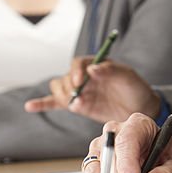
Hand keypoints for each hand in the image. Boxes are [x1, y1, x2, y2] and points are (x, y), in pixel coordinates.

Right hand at [25, 59, 160, 121]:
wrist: (141, 108)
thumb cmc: (136, 89)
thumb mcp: (128, 77)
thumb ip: (111, 71)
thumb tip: (92, 69)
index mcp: (95, 64)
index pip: (78, 63)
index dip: (76, 72)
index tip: (80, 82)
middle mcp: (84, 76)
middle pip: (65, 77)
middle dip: (69, 87)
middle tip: (80, 96)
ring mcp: (79, 91)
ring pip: (59, 89)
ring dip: (62, 96)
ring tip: (76, 103)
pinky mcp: (78, 105)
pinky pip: (55, 103)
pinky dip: (42, 104)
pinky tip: (30, 106)